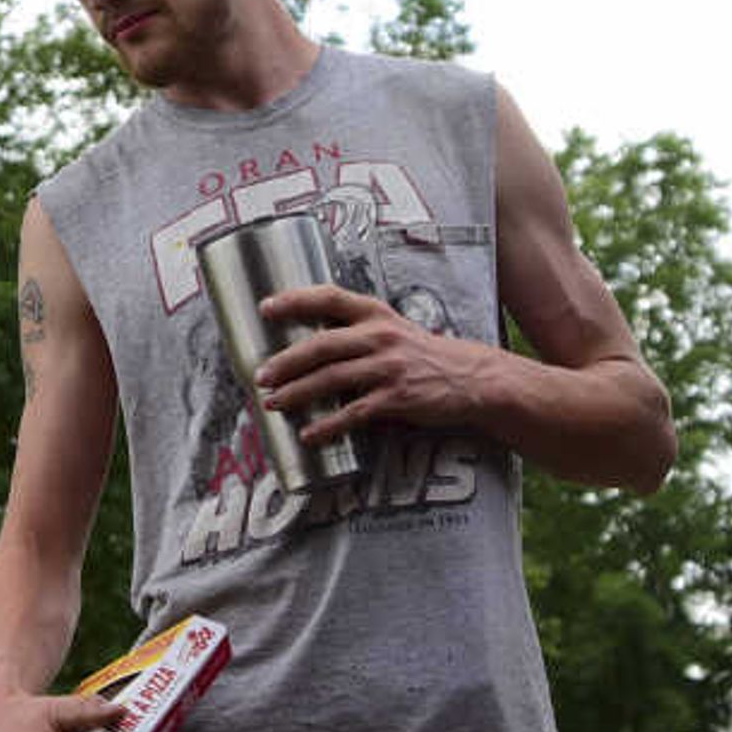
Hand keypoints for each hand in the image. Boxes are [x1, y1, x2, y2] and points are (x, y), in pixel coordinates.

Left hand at [253, 284, 486, 444]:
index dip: (295, 300)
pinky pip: (353, 413)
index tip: (265, 307)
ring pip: (332, 379)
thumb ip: (356, 333)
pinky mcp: (397, 398)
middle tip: (260, 375)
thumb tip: (306, 348)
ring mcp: (389, 367)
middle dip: (286, 361)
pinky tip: (309, 434)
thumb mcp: (392, 331)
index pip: (329, 297)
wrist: (472, 378)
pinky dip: (327, 425)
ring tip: (273, 403)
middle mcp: (380, 336)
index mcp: (376, 314)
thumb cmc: (423, 356)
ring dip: (297, 393)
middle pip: (322, 344)